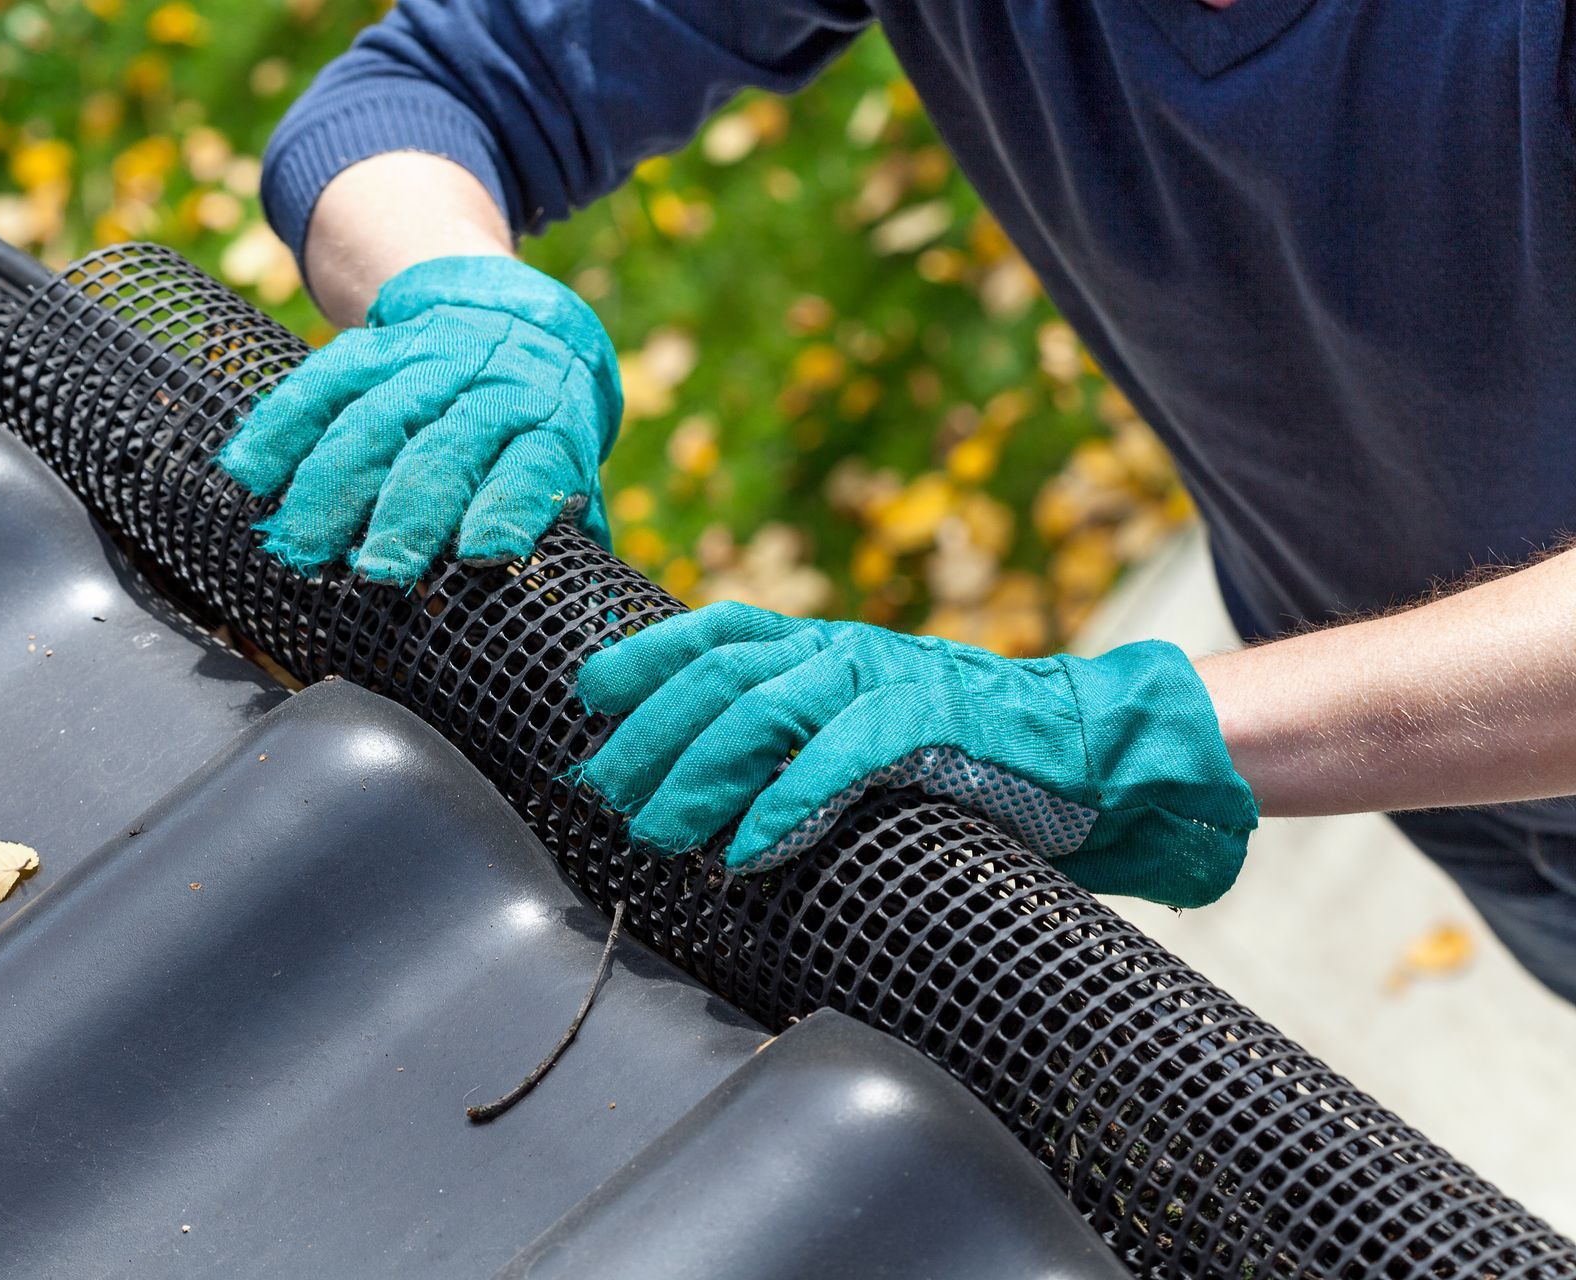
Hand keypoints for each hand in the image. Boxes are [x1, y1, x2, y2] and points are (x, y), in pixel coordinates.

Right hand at [219, 255, 620, 585]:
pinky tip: (249, 471)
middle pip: (446, 448)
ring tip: (302, 545)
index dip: (507, 506)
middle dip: (408, 513)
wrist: (514, 323)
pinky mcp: (372, 347)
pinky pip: (320, 381)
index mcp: (547, 426)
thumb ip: (570, 539)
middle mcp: (489, 389)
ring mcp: (427, 363)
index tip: (481, 554)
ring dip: (333, 484)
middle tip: (378, 572)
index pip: (531, 467)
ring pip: (376, 418)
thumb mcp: (570, 473)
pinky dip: (281, 425)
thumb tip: (586, 630)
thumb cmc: (537, 432)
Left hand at [571, 603, 1258, 908]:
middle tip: (601, 793)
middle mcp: (845, 650)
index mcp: (825, 645)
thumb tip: (706, 783)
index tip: (588, 691)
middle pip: (720, 676)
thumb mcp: (865, 723)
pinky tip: (749, 849)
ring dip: (699, 776)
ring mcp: (888, 680)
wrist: (1087, 746)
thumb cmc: (965, 752)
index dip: (647, 653)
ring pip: (764, 711)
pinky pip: (844, 758)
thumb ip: (799, 734)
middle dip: (649, 735)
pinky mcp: (933, 725)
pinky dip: (788, 803)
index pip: (717, 631)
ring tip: (656, 833)